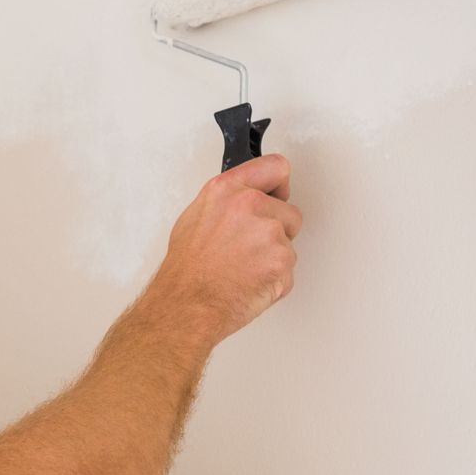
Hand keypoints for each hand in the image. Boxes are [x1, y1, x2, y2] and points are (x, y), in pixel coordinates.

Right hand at [144, 153, 302, 344]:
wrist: (187, 306)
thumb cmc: (186, 271)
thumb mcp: (194, 219)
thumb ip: (227, 204)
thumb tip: (242, 203)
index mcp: (227, 190)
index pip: (275, 168)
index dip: (279, 187)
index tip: (278, 196)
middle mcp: (250, 205)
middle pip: (289, 212)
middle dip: (276, 231)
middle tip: (247, 250)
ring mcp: (269, 233)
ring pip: (289, 244)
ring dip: (273, 258)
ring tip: (243, 269)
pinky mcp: (282, 261)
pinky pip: (288, 271)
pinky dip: (274, 281)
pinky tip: (249, 282)